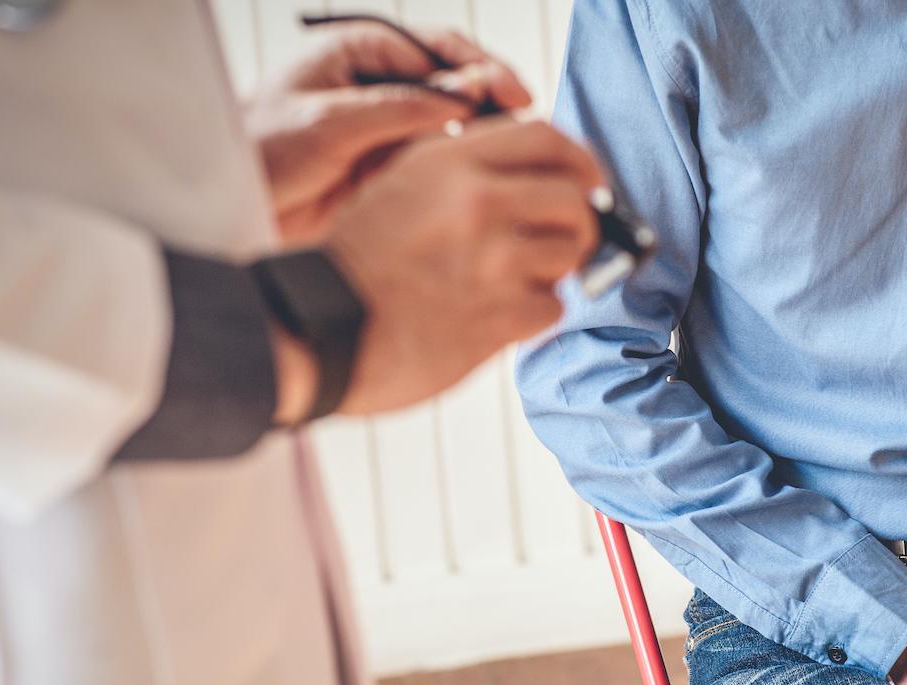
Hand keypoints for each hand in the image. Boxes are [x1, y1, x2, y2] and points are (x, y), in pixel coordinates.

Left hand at [247, 23, 531, 244]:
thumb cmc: (258, 149)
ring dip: (487, 140)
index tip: (514, 96)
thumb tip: (464, 99)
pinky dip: (468, 170)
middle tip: (529, 129)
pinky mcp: (394, 167)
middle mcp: (384, 84)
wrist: (229, 204)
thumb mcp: (327, 122)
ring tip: (518, 159)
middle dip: (497, 103)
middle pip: (458, 84)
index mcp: (363, 51)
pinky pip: (443, 163)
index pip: (440, 50)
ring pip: (457, 126)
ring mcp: (392, 126)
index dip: (484, 70)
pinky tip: (489, 183)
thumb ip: (398, 107)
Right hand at [321, 118, 604, 414]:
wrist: (318, 325)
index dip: (580, 162)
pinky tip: (501, 315)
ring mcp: (490, 261)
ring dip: (556, 271)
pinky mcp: (497, 317)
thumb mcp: (400, 186)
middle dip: (582, 223)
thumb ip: (464, 172)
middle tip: (567, 241)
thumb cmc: (358, 262)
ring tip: (521, 281)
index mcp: (450, 163)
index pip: (548, 138)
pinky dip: (535, 315)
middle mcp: (477, 203)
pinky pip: (551, 308)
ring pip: (569, 254)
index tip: (588, 183)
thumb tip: (535, 175)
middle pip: (575, 199)